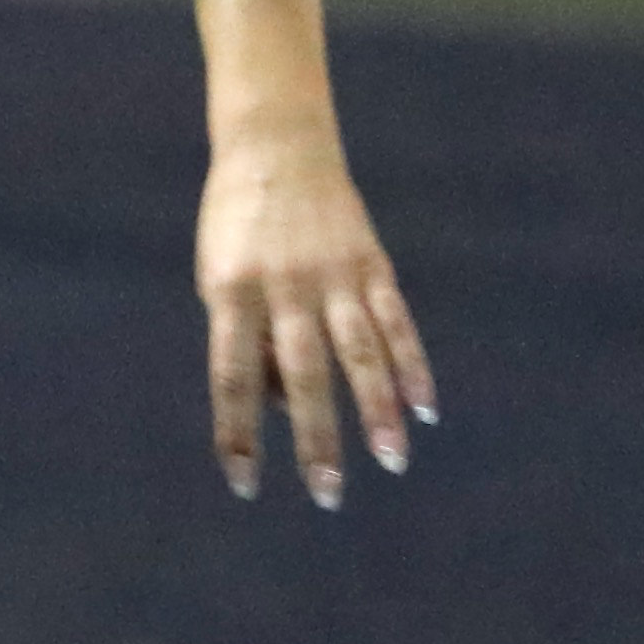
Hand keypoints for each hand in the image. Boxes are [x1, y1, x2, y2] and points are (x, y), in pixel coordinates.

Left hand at [194, 124, 437, 507]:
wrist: (275, 148)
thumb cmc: (238, 229)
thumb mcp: (219, 279)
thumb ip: (250, 342)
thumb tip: (284, 409)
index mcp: (232, 294)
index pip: (232, 380)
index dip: (238, 434)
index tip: (245, 484)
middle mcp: (284, 288)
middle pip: (303, 375)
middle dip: (316, 439)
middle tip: (328, 494)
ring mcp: (333, 276)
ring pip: (361, 354)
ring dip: (377, 411)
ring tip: (392, 460)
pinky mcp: (372, 264)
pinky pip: (396, 323)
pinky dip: (412, 367)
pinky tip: (424, 409)